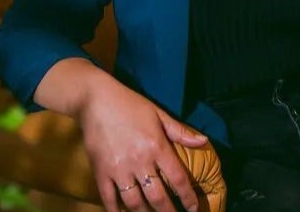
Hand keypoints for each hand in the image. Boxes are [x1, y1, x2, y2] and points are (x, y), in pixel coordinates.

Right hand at [78, 73, 207, 211]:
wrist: (96, 99)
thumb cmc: (130, 104)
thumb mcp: (158, 114)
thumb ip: (180, 131)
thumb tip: (203, 141)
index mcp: (157, 146)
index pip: (177, 179)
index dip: (188, 197)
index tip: (193, 208)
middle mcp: (140, 161)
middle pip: (157, 197)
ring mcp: (119, 169)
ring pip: (135, 203)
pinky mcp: (101, 173)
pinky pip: (109, 200)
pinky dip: (116, 211)